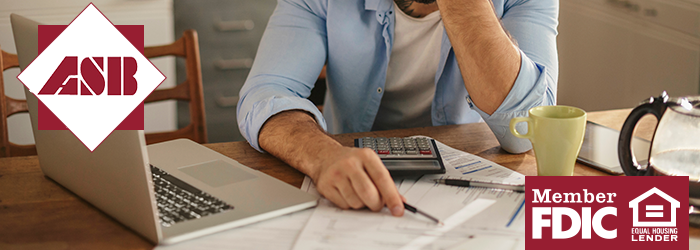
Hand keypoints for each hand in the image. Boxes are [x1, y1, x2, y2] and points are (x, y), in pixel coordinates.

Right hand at [257, 110, 404, 215]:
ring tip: (358, 194)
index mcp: (366, 156)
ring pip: (356, 202)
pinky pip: (344, 206)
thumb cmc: (350, 162)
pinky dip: (349, 205)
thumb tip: (400, 201)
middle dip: (376, 204)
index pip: (382, 179)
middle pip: (369, 193)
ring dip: (361, 204)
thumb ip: (386, 182)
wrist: (324, 156)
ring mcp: (336, 174)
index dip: (392, 197)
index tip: (398, 210)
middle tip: (376, 203)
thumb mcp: (370, 165)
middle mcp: (350, 163)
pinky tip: (347, 194)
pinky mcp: (326, 186)